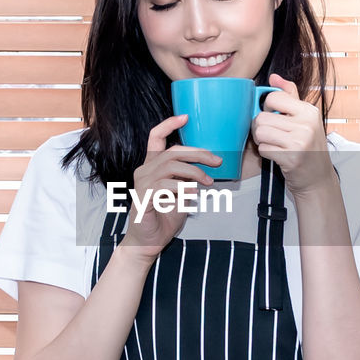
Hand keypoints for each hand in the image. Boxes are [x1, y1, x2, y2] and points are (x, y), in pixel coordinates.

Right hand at [117, 115, 220, 262]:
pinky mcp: (143, 198)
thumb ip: (188, 179)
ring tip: (208, 182)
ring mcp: (142, 183)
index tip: (186, 117)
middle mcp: (144, 171)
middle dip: (198, 153)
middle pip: (172, 152)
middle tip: (217, 161)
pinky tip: (193, 194)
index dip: (169, 124)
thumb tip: (208, 169)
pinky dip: (183, 188)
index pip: (155, 137)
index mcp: (152, 166)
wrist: (147, 241)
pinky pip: (165, 185)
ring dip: (194, 171)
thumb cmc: (164, 216)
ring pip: (170, 166)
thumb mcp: (181, 193)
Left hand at [251, 74, 336, 197]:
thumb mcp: (305, 119)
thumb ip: (290, 96)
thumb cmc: (309, 148)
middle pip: (262, 117)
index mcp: (309, 111)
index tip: (273, 116)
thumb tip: (274, 78)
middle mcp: (306, 124)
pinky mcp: (291, 158)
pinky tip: (277, 155)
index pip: (274, 97)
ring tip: (273, 144)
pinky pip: (263, 149)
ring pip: (260, 132)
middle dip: (261, 127)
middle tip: (272, 135)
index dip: (267, 107)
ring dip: (261, 140)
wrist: (318, 178)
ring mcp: (299, 141)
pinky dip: (265, 153)